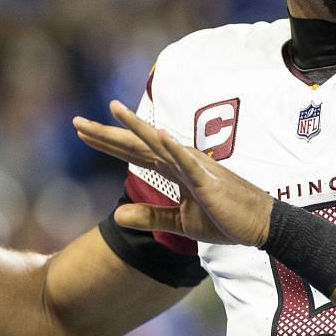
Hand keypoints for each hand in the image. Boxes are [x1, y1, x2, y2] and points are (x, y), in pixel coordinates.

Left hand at [72, 101, 273, 246]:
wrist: (259, 225)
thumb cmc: (224, 219)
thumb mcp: (180, 222)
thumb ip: (150, 217)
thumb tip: (116, 215)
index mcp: (173, 169)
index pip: (134, 152)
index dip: (108, 143)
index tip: (82, 133)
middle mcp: (180, 161)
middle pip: (137, 144)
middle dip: (107, 133)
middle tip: (76, 122)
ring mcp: (194, 168)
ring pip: (159, 143)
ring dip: (136, 126)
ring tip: (113, 109)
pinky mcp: (208, 181)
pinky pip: (188, 163)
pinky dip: (173, 149)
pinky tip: (158, 135)